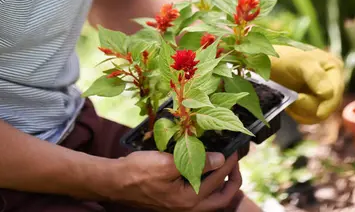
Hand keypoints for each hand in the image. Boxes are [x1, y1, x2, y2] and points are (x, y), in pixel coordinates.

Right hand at [111, 150, 241, 210]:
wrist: (117, 181)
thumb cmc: (139, 171)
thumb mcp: (168, 163)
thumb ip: (196, 162)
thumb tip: (220, 159)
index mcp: (189, 200)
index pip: (218, 179)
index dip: (229, 162)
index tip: (234, 147)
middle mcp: (189, 208)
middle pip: (223, 199)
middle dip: (234, 181)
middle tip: (237, 161)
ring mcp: (183, 207)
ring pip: (213, 201)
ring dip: (224, 186)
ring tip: (227, 168)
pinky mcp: (177, 203)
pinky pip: (202, 198)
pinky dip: (211, 187)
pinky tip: (208, 173)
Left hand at [270, 45, 343, 123]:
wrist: (264, 62)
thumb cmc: (281, 58)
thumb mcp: (299, 62)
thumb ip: (314, 75)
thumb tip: (328, 94)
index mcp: (333, 68)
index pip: (334, 94)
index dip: (320, 104)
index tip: (298, 99)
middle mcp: (332, 81)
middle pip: (327, 107)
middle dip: (306, 106)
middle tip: (291, 101)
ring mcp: (322, 93)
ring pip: (318, 115)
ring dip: (301, 111)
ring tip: (289, 100)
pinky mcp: (312, 102)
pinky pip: (309, 118)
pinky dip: (298, 114)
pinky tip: (289, 106)